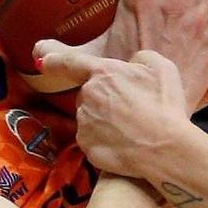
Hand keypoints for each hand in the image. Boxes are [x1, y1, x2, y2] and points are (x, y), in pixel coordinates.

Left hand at [39, 49, 198, 177]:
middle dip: (104, 99)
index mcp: (102, 74)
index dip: (54, 59)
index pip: (69, 62)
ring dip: (106, 121)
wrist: (165, 148)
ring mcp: (84, 124)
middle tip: (132, 109)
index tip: (42, 60)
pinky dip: (107, 141)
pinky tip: (128, 144)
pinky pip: (94, 140)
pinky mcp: (87, 148)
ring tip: (134, 129)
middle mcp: (87, 97)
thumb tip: (129, 66)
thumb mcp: (161, 68)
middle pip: (89, 94)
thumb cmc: (165, 106)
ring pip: (91, 118)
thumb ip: (139, 59)